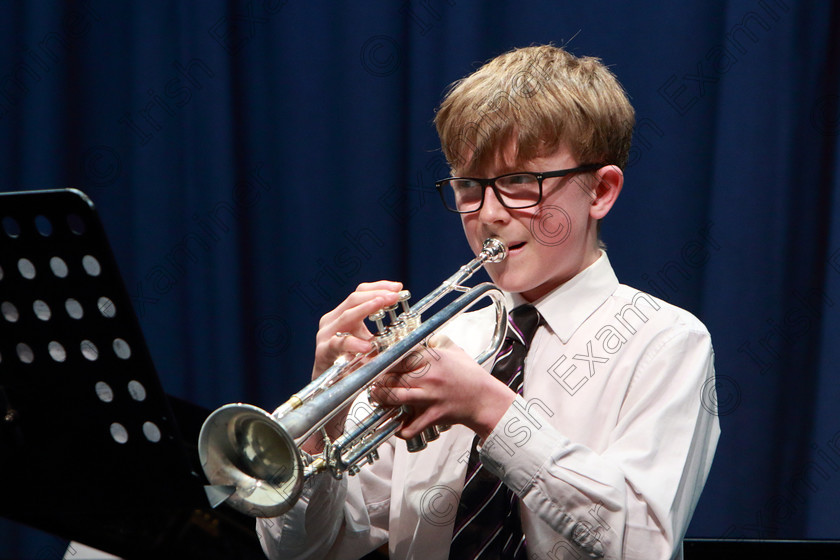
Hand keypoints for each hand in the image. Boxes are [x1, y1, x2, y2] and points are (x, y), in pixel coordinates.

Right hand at [302, 281, 402, 454]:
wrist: (333, 392)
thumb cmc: (353, 367)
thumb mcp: (370, 345)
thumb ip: (382, 333)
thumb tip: (409, 322)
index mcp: (343, 316)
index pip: (361, 293)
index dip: (379, 287)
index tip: (398, 287)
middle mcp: (332, 322)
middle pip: (354, 298)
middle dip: (376, 295)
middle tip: (394, 296)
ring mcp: (326, 336)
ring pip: (346, 315)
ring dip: (366, 309)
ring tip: (383, 305)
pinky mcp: (323, 352)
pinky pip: (338, 344)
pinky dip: (353, 343)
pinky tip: (367, 345)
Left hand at [369, 336, 516, 440]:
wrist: (485, 399)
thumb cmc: (471, 376)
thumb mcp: (456, 350)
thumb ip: (439, 341)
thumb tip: (426, 338)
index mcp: (432, 359)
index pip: (398, 357)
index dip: (383, 360)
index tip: (376, 363)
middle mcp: (429, 377)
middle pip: (391, 377)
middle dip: (377, 379)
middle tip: (372, 381)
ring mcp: (430, 398)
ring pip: (395, 398)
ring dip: (381, 398)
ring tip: (377, 397)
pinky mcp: (433, 416)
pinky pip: (411, 426)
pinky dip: (400, 429)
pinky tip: (395, 425)